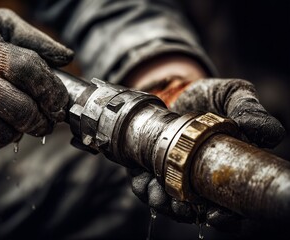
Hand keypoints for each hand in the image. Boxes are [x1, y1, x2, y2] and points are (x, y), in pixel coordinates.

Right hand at [0, 9, 72, 150]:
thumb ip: (34, 39)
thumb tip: (67, 58)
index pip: (34, 75)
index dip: (54, 92)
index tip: (59, 103)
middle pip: (25, 112)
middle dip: (43, 120)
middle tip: (46, 120)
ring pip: (7, 135)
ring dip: (18, 129)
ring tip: (12, 116)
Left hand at [125, 54, 284, 229]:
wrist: (175, 87)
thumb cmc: (209, 95)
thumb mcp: (232, 95)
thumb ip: (249, 111)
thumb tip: (271, 135)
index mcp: (226, 170)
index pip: (231, 206)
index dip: (226, 217)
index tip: (214, 215)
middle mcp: (201, 179)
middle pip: (196, 210)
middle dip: (184, 212)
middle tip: (177, 205)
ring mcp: (175, 176)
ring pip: (168, 202)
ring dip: (161, 203)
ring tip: (156, 193)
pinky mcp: (151, 168)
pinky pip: (146, 186)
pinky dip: (142, 187)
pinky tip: (141, 180)